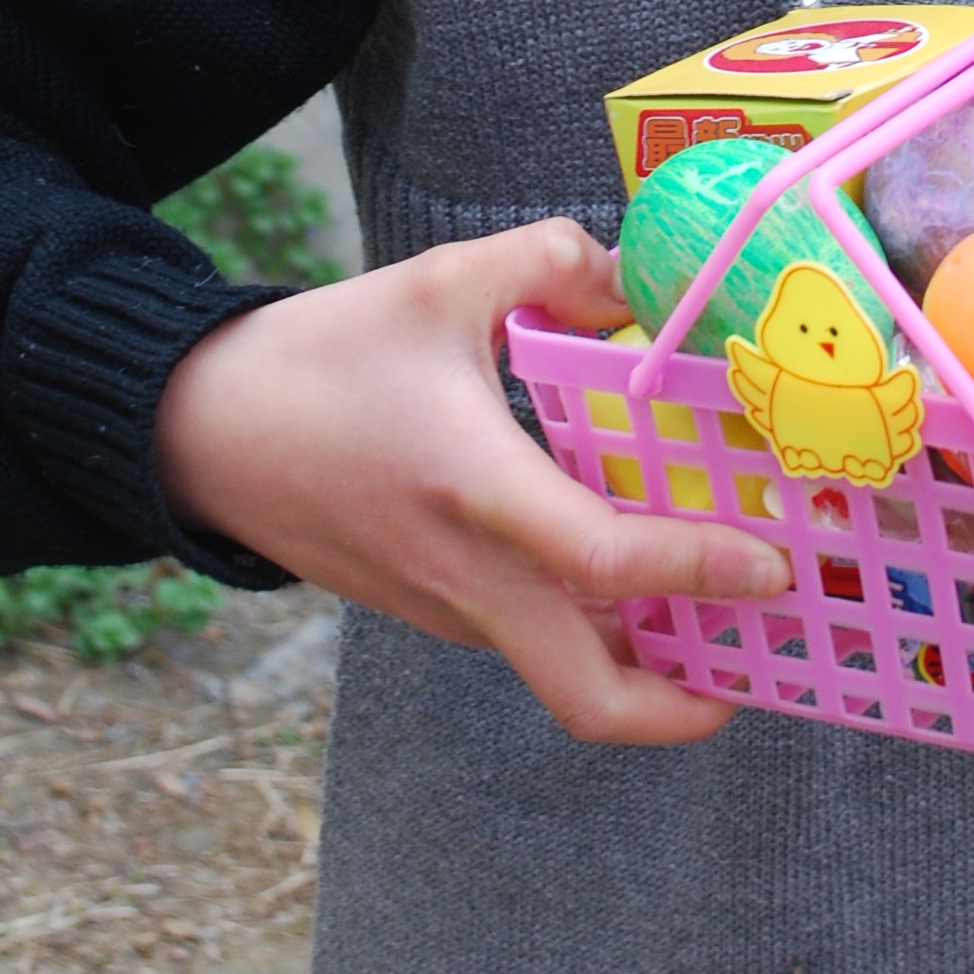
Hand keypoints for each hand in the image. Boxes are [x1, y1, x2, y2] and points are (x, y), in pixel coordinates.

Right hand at [153, 222, 791, 747]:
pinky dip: (585, 632)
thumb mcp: (443, 280)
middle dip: (680, 708)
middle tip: (754, 666)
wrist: (203, 431)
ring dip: (639, 667)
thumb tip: (638, 285)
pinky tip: (622, 577)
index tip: (771, 566)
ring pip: (557, 672)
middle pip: (585, 695)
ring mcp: (443, 604)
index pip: (605, 562)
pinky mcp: (426, 608)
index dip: (700, 571)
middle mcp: (465, 571)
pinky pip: (523, 639)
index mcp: (475, 486)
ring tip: (713, 615)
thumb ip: (554, 265)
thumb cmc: (323, 354)